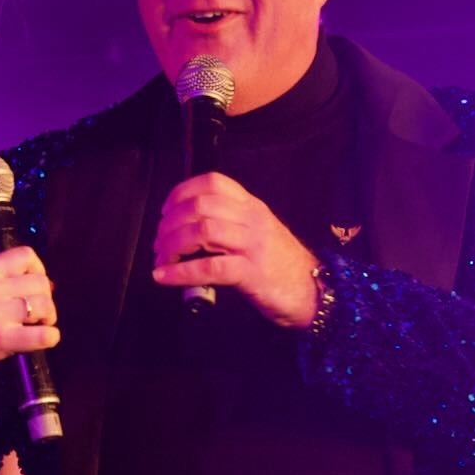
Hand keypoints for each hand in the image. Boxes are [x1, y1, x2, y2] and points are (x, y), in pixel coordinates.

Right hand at [0, 246, 57, 385]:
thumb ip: (0, 281)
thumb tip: (43, 284)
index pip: (26, 255)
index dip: (38, 269)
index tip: (35, 286)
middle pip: (40, 282)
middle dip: (46, 297)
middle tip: (38, 313)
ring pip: (44, 305)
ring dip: (48, 317)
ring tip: (37, 326)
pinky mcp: (0, 339)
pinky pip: (43, 335)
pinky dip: (49, 338)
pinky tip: (41, 340)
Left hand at [151, 172, 320, 328]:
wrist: (315, 292)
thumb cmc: (281, 265)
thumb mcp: (258, 234)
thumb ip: (229, 226)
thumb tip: (185, 232)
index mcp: (252, 207)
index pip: (213, 182)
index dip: (181, 193)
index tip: (166, 211)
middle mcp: (252, 220)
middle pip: (200, 206)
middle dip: (170, 224)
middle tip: (159, 244)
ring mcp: (253, 245)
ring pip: (202, 232)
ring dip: (172, 245)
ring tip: (161, 260)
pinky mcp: (253, 273)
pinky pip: (210, 268)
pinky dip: (180, 272)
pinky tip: (164, 277)